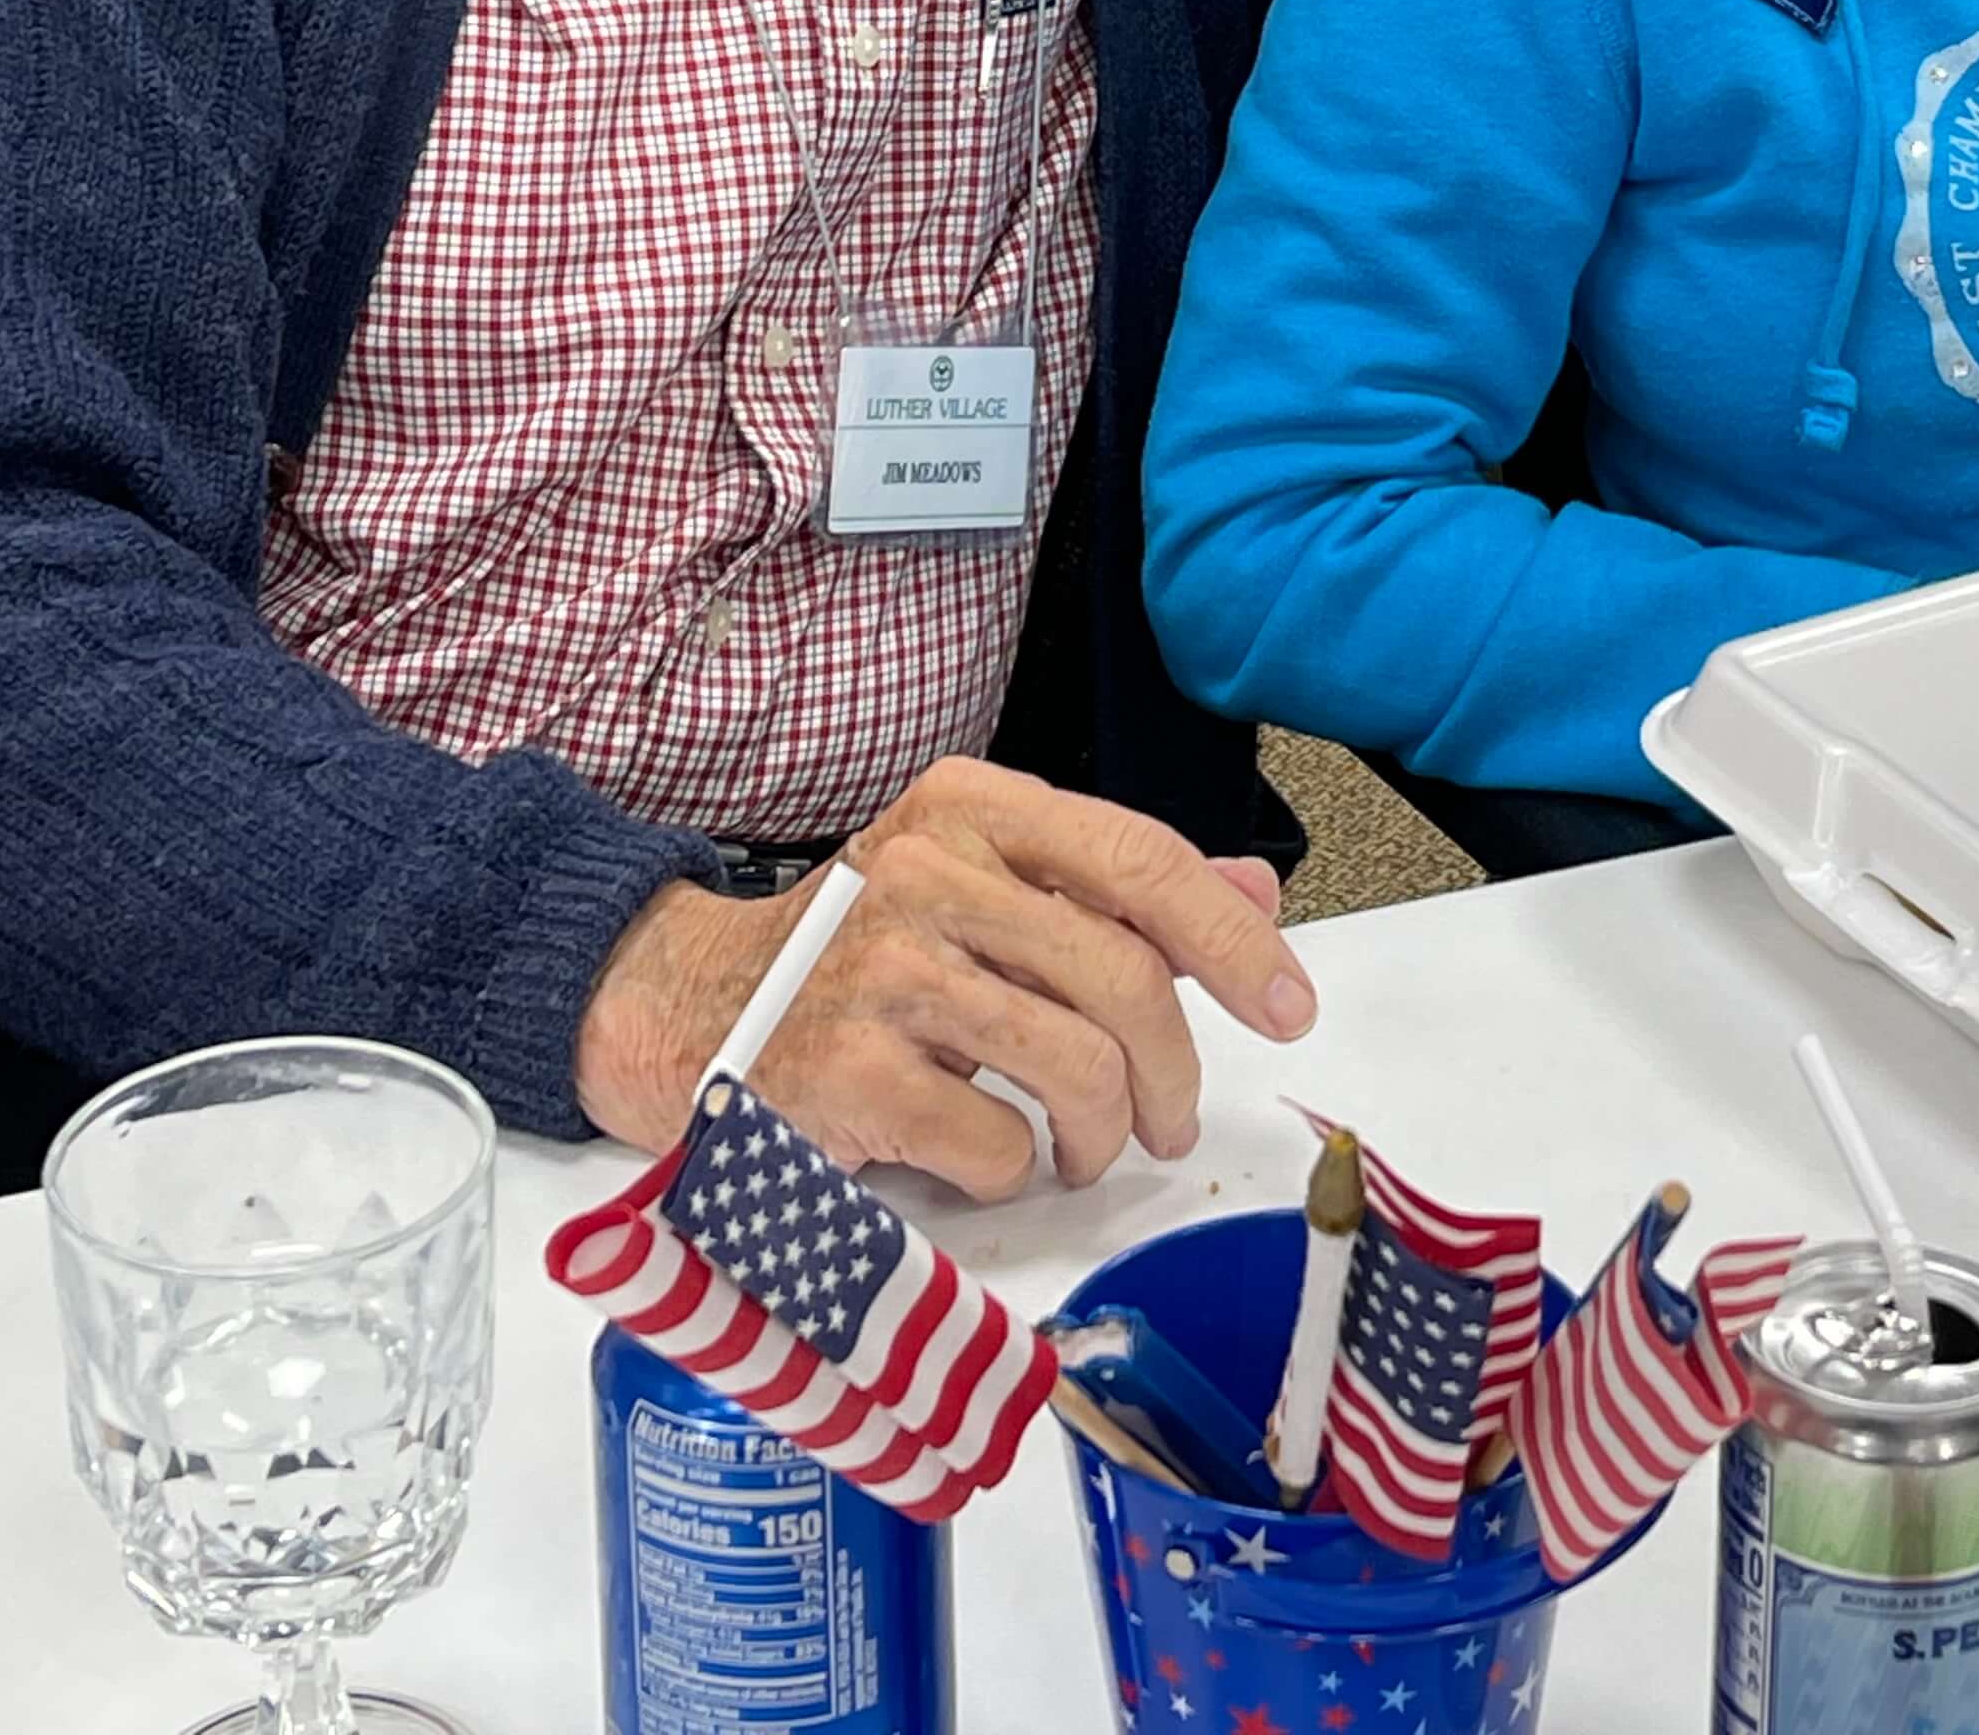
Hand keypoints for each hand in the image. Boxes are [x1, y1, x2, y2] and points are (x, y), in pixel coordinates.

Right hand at [574, 756, 1314, 1197]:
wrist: (689, 1009)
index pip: (1138, 859)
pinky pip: (999, 1144)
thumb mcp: (981, 884)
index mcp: (966, 806)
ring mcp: (881, 973)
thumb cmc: (859, 952)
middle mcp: (923, 871)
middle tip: (1169, 1120)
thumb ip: (1114, 889)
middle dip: (1175, 1069)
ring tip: (1082, 1148)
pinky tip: (988, 1158)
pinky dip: (1017, 1171)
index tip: (1289, 1004)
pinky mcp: (848, 1076)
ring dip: (1105, 1133)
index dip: (1232, 940)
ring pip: (1078, 1066)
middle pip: (1125, 976)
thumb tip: (1255, 897)